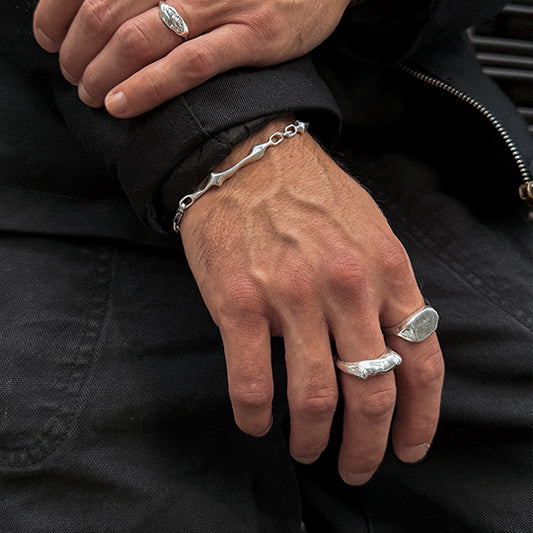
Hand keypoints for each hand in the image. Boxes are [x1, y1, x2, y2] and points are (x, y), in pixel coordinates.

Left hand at [33, 0, 350, 117]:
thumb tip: (103, 15)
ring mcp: (222, 4)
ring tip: (92, 96)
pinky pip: (188, 66)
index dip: (56, 10)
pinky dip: (148, 87)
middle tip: (74, 77)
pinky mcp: (252, 37)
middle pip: (107, 13)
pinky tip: (122, 106)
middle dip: (78, 52)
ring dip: (103, 74)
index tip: (48, 38)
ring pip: (140, 40)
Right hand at [180, 118, 443, 484]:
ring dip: (311, 438)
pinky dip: (254, 414)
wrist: (246, 157)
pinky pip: (252, 382)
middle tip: (356, 466)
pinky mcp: (241, 302)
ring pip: (315, 397)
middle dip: (367, 445)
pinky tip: (255, 422)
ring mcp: (292, 295)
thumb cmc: (308, 195)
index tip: (408, 448)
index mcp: (386, 269)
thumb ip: (386, 289)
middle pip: (371, 390)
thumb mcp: (370, 231)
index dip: (419, 417)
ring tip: (306, 449)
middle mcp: (345, 286)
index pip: (422, 360)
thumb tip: (391, 348)